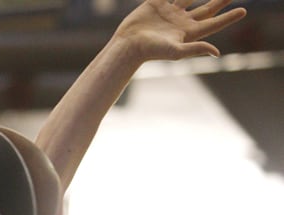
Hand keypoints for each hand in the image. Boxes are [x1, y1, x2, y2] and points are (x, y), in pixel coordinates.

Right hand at [114, 0, 245, 60]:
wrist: (127, 45)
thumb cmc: (151, 51)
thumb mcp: (175, 51)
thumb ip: (196, 49)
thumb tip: (217, 53)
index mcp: (189, 33)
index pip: (213, 23)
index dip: (228, 18)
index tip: (243, 11)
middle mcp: (181, 22)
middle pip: (206, 9)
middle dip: (219, 2)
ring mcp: (168, 13)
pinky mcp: (155, 5)